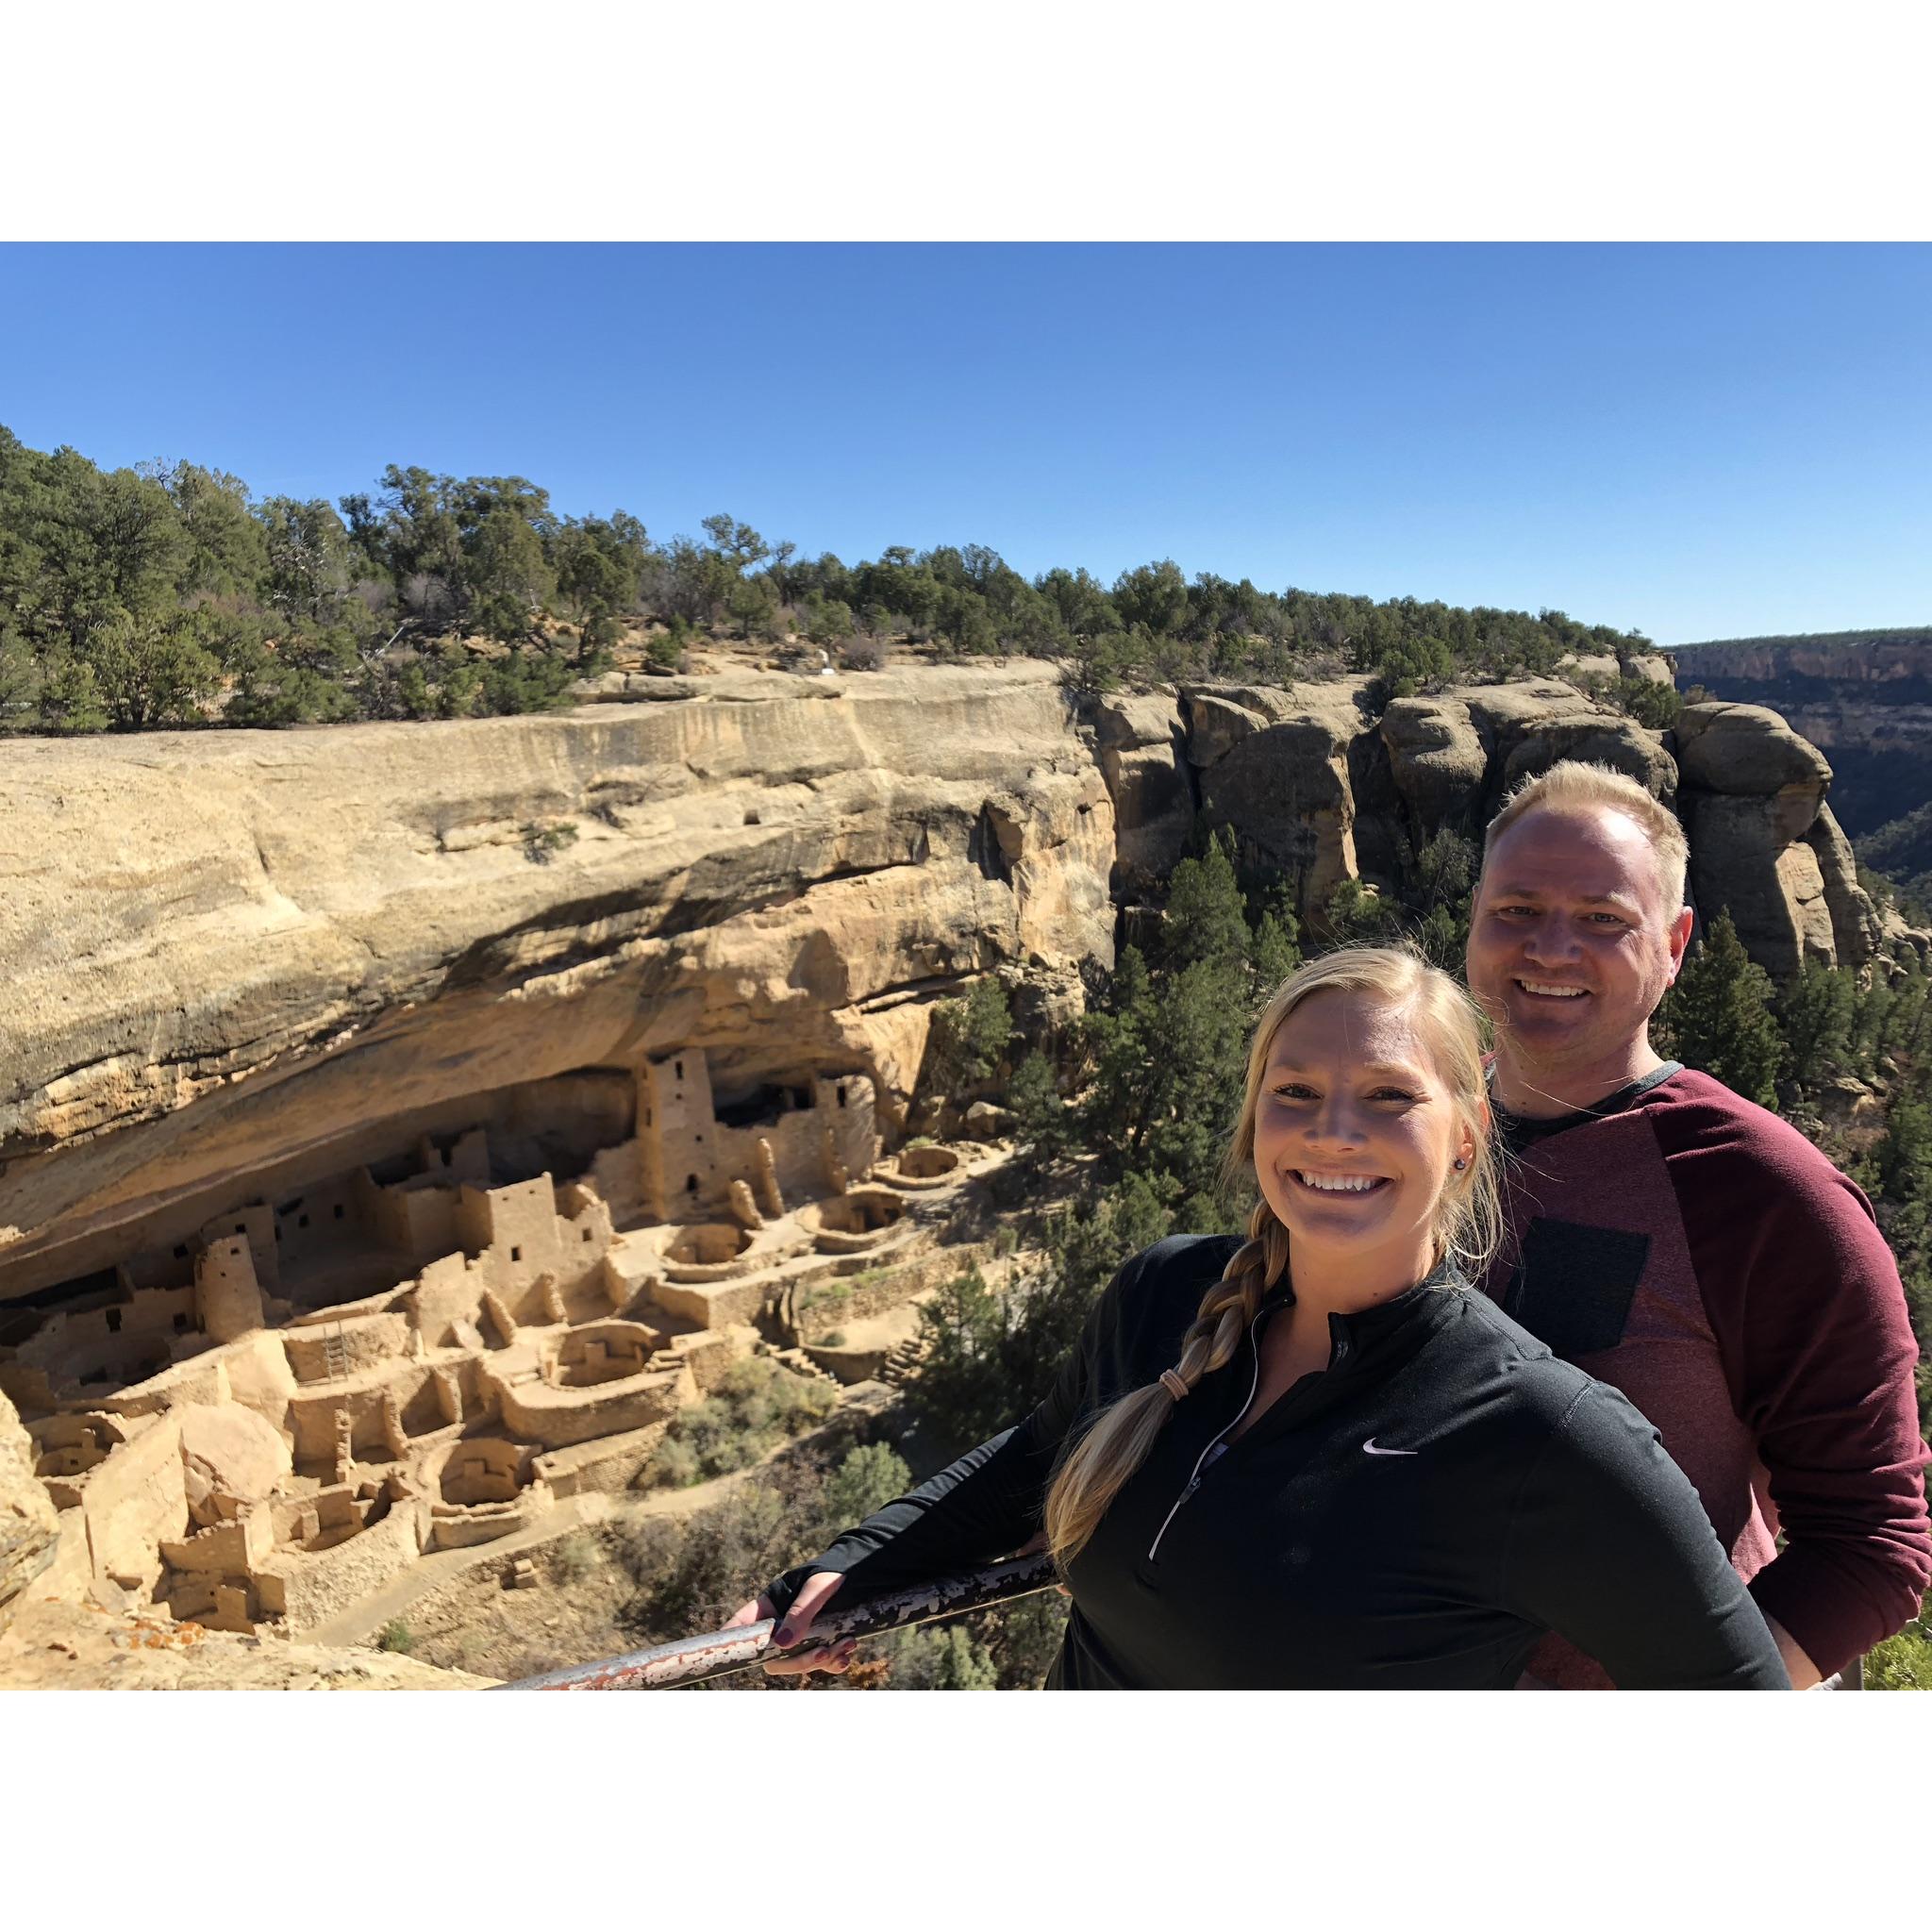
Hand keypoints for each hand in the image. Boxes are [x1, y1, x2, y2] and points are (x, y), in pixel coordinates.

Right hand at [724, 1571, 857, 1677]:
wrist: (863, 1572)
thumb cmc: (834, 1572)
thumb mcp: (818, 1588)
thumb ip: (801, 1611)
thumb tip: (783, 1644)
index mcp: (770, 1605)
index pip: (743, 1626)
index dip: (734, 1642)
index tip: (733, 1657)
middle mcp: (780, 1623)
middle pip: (773, 1656)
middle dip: (799, 1660)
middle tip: (824, 1651)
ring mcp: (799, 1635)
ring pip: (798, 1661)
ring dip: (822, 1659)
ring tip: (847, 1643)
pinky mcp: (819, 1643)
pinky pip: (819, 1662)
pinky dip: (833, 1663)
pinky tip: (846, 1657)